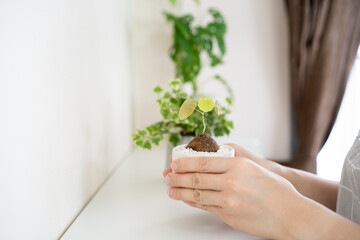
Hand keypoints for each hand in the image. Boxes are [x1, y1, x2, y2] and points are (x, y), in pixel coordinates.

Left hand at [163, 153, 300, 238]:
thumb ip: (233, 162)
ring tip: (170, 188)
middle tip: (167, 175)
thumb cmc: (278, 190)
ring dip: (180, 191)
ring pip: (197, 193)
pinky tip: (186, 198)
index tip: (175, 162)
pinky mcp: (228, 215)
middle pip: (196, 178)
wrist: (290, 214)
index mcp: (238, 166)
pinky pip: (204, 206)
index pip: (203, 162)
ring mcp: (228, 200)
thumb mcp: (255, 167)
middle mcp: (231, 182)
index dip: (185, 162)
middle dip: (177, 176)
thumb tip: (212, 160)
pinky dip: (192, 201)